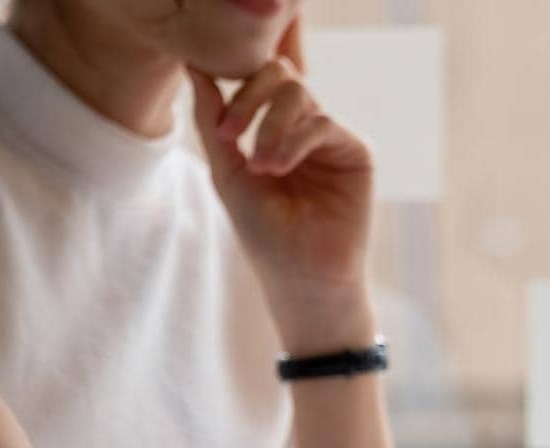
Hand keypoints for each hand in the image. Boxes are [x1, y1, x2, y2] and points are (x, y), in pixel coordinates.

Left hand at [185, 20, 374, 354]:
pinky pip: (322, 120)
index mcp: (276, 126)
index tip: (233, 106)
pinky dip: (294, 140)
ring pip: (300, 91)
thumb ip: (214, 120)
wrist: (301, 279)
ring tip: (260, 165)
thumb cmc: (265, 235)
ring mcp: (332, 136)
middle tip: (230, 135)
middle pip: (280, 72)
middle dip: (250, 96)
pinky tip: (279, 169)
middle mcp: (306, 125)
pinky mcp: (355, 151)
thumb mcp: (227, 171)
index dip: (247, 72)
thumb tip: (194, 67)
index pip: (263, 76)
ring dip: (269, 124)